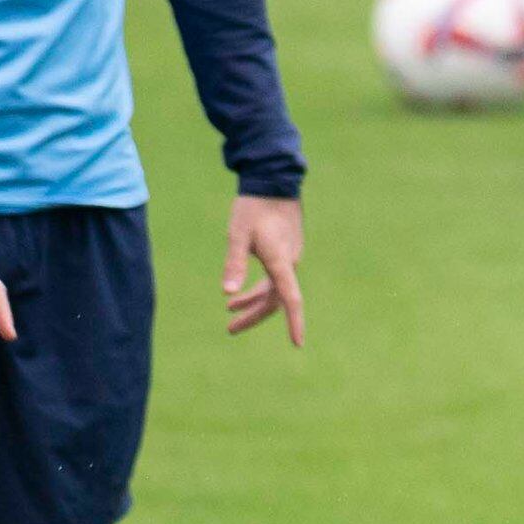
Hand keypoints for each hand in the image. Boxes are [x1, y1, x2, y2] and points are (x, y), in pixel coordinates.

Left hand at [224, 194, 305, 346]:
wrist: (273, 180)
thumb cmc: (254, 206)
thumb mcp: (238, 234)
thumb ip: (234, 263)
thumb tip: (226, 292)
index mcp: (281, 261)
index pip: (290, 299)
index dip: (294, 322)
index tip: (297, 344)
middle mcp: (289, 263)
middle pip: (275, 300)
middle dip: (253, 316)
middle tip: (229, 329)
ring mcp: (289, 257)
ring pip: (273, 290)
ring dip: (253, 302)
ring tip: (229, 310)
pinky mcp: (285, 250)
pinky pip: (274, 278)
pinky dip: (257, 288)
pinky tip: (240, 289)